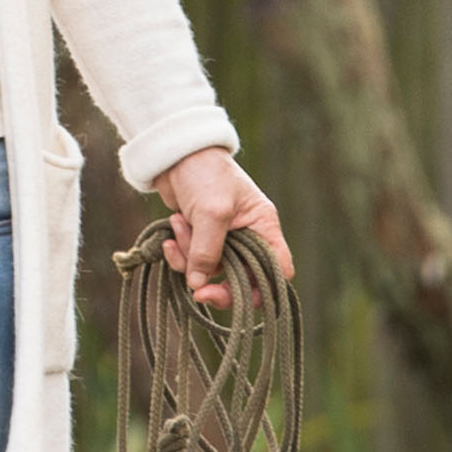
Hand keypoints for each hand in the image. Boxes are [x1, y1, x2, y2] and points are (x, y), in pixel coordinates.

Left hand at [152, 146, 288, 311]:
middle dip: (218, 285)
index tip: (239, 296)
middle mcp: (249, 237)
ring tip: (180, 224)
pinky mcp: (202, 240)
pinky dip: (179, 251)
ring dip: (189, 255)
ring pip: (211, 271)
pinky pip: (192, 262)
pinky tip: (173, 227)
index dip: (265, 289)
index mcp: (264, 227)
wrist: (175, 155)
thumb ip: (207, 251)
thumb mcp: (211, 212)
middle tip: (198, 293)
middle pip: (242, 280)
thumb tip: (199, 286)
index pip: (278, 270)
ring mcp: (225, 240)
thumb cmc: (205, 174)